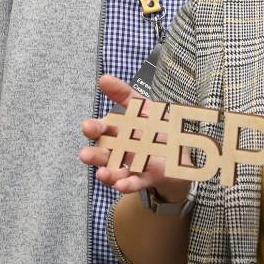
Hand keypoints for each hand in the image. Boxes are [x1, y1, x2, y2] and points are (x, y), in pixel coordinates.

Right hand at [79, 74, 189, 203]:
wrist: (179, 151)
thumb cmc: (154, 128)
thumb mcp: (142, 108)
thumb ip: (124, 94)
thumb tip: (103, 78)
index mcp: (117, 131)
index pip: (102, 129)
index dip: (94, 128)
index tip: (87, 127)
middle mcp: (120, 150)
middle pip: (104, 153)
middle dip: (94, 154)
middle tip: (85, 155)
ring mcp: (131, 165)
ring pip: (115, 171)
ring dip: (107, 174)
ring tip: (102, 174)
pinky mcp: (146, 177)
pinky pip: (134, 182)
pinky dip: (127, 184)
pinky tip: (121, 185)